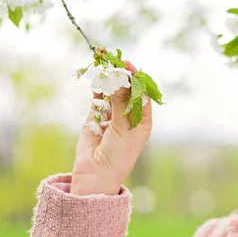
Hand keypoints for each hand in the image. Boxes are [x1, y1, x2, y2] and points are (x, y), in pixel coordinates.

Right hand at [71, 60, 151, 195]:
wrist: (97, 174)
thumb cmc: (119, 154)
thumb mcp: (124, 126)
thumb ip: (121, 101)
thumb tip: (119, 78)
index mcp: (142, 120)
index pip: (142, 93)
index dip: (136, 78)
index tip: (128, 64)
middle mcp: (128, 117)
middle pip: (126, 90)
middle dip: (120, 76)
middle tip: (112, 62)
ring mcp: (111, 117)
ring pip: (111, 93)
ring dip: (108, 80)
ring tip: (102, 66)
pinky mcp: (95, 118)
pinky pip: (97, 100)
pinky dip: (97, 89)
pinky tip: (95, 78)